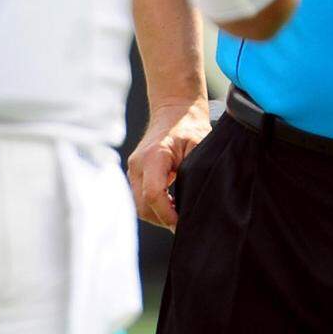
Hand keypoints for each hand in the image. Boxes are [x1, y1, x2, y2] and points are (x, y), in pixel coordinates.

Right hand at [127, 99, 211, 231]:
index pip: (153, 194)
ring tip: (179, 213)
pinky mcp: (134, 173)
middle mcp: (137, 164)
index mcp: (153, 156)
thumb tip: (195, 204)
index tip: (182, 222)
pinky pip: (139, 198)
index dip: (167, 214)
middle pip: (143, 206)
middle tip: (184, 222)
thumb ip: (194, 174)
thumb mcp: (199, 146)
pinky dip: (153, 206)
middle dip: (163, 219)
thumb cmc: (189, 127)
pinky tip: (171, 206)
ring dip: (157, 214)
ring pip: (139, 206)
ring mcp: (133, 169)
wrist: (174, 111)